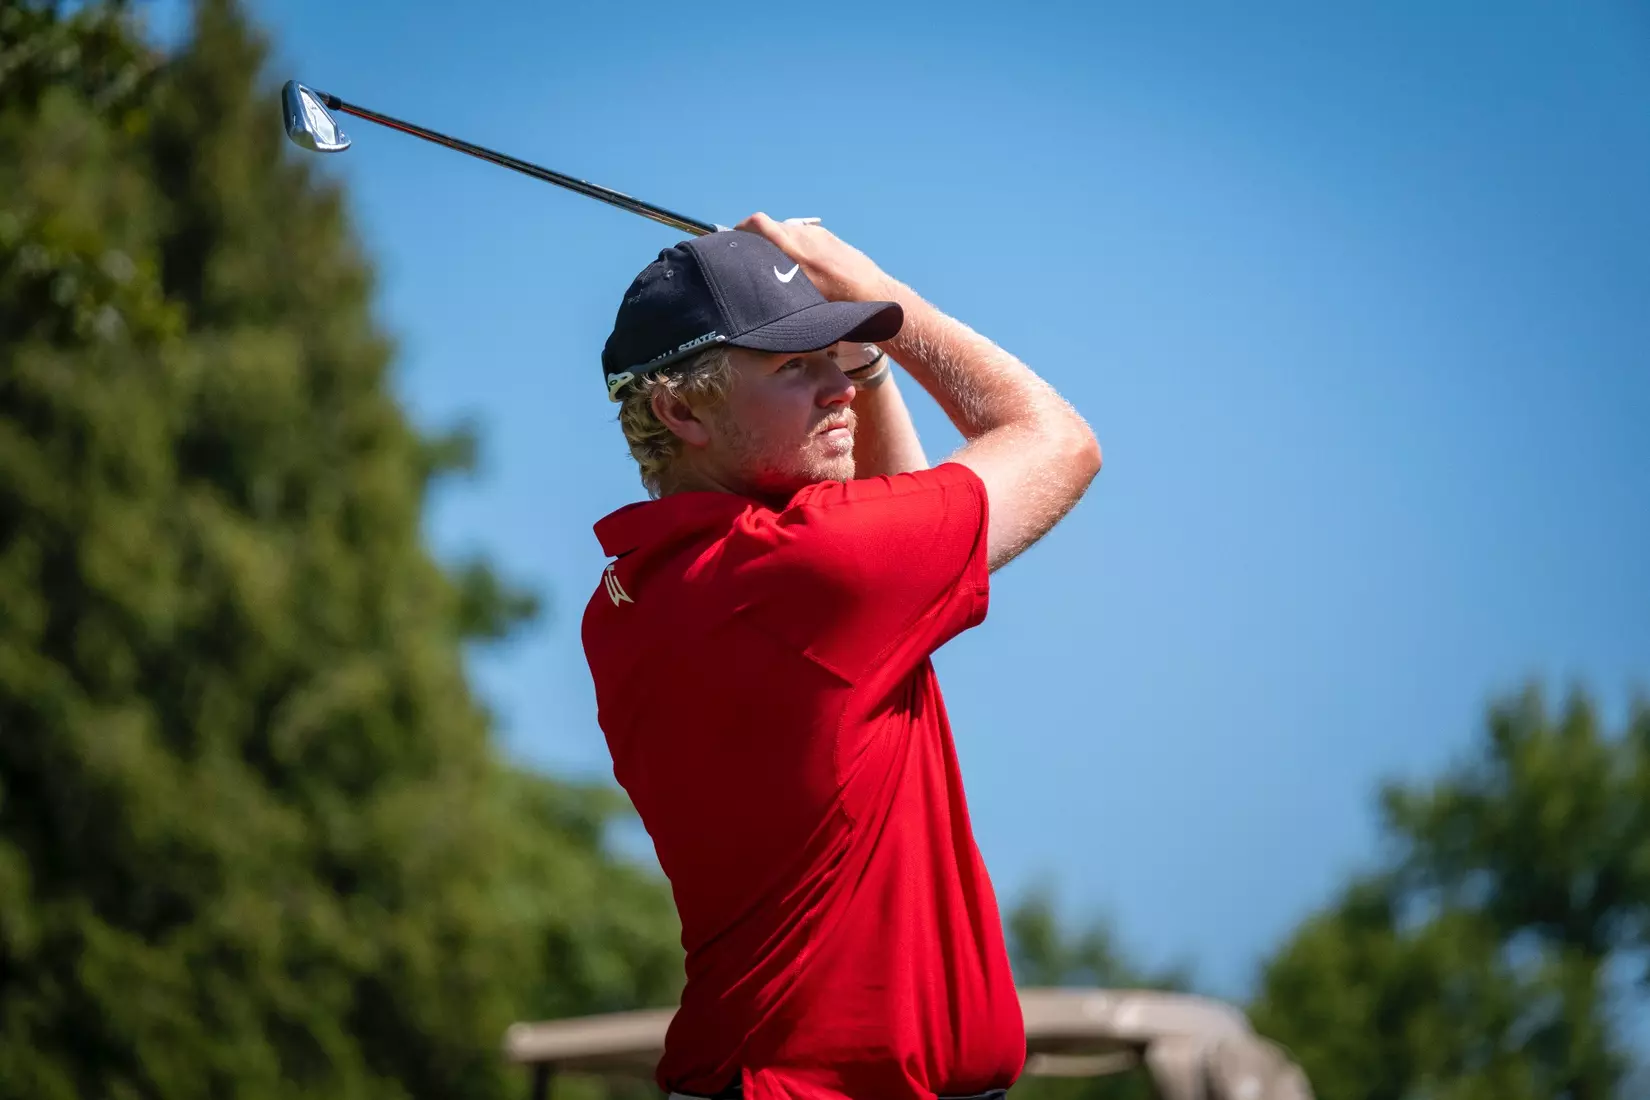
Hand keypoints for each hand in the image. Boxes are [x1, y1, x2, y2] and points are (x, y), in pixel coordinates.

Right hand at [734, 212, 895, 302]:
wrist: (871, 292)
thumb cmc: (834, 302)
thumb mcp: (796, 298)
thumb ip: (773, 285)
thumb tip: (753, 280)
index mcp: (790, 246)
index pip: (757, 223)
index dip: (741, 229)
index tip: (735, 239)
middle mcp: (803, 235)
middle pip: (772, 228)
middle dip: (760, 241)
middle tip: (756, 259)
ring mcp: (818, 234)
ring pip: (790, 233)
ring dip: (781, 244)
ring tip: (781, 267)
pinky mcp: (831, 238)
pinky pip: (807, 238)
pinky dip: (799, 248)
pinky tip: (804, 269)